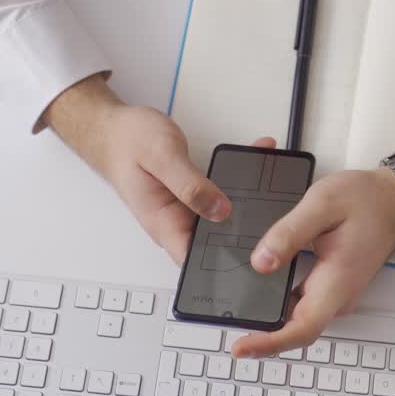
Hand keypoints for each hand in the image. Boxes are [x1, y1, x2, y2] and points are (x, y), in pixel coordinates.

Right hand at [44, 73, 275, 263]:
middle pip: (216, 242)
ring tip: (275, 183)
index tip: (254, 258)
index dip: (223, 267)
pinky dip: (240, 180)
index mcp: (164, 224)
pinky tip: (257, 159)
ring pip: (223, 217)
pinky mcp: (193, 195)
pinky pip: (220, 194)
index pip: (195, 262)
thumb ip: (190, 184)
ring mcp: (185, 209)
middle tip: (280, 215)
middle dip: (248, 231)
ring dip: (248, 202)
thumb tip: (221, 211)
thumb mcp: (161, 157)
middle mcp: (176, 222)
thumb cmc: (128, 142)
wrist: (114, 128)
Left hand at [230, 167, 394, 357]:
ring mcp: (335, 293)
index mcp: (337, 281)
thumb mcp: (322, 204)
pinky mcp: (331, 286)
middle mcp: (337, 296)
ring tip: (235, 307)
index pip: (302, 328)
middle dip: (261, 332)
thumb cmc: (365, 200)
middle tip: (225, 322)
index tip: (241, 346)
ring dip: (268, 318)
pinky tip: (258, 287)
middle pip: (295, 328)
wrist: (393, 199)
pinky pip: (302, 303)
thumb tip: (260, 262)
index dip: (269, 344)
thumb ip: (289, 233)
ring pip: (297, 317)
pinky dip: (278, 302)